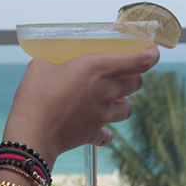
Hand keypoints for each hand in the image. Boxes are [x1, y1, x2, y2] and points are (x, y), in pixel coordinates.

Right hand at [2, 46, 159, 165]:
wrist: (32, 132)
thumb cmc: (35, 94)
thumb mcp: (40, 66)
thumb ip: (51, 62)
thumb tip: (49, 64)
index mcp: (99, 68)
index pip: (140, 61)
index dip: (151, 55)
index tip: (153, 51)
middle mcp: (107, 91)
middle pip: (136, 84)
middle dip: (133, 78)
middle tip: (123, 74)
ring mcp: (103, 114)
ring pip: (128, 109)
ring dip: (123, 103)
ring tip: (111, 100)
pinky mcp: (94, 134)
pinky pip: (108, 134)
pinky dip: (105, 132)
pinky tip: (96, 128)